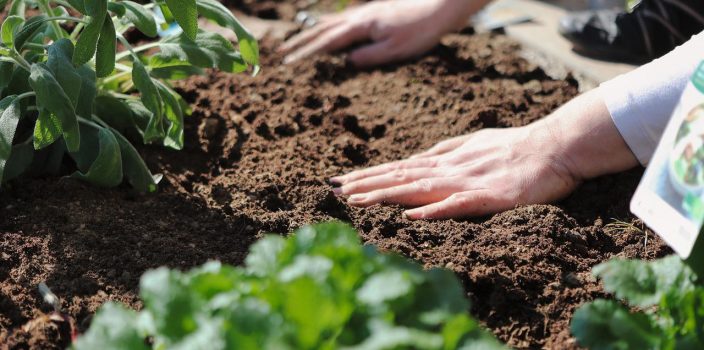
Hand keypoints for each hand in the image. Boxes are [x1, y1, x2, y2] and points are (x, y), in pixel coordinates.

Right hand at [279, 0, 481, 66]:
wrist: (440, 7)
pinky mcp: (374, 12)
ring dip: (312, 32)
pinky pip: (344, 19)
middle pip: (323, 30)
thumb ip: (369, 56)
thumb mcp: (395, 50)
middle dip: (302, 42)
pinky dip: (330, 24)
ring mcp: (366, 12)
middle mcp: (360, 16)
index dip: (307, 53)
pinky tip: (328, 27)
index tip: (290, 62)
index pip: (327, 42)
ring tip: (298, 41)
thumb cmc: (421, 31)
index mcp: (362, 26)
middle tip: (283, 53)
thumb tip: (346, 62)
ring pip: (332, 22)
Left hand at [330, 90, 638, 219]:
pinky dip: (433, 210)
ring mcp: (468, 182)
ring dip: (386, 194)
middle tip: (333, 190)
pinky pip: (458, 204)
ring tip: (356, 200)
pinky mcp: (490, 197)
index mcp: (446, 161)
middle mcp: (450, 170)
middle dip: (366, 184)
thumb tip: (420, 157)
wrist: (555, 146)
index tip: (342, 181)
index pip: (400, 169)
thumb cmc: (516, 146)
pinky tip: (411, 215)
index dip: (370, 175)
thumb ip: (447, 151)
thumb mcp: (474, 144)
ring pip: (419, 189)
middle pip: (401, 177)